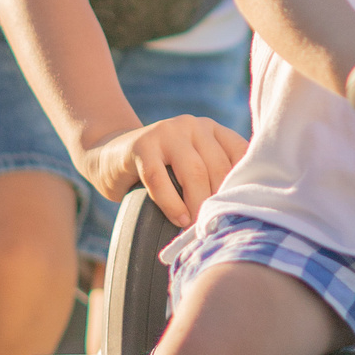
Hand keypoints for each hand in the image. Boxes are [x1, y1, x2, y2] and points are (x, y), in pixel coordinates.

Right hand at [78, 115, 247, 223]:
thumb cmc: (159, 170)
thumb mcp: (191, 166)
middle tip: (217, 228)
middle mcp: (193, 125)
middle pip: (217, 167)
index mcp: (211, 130)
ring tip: (197, 228)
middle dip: (218, 201)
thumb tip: (245, 211)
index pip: (240, 153)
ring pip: (193, 172)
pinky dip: (170, 202)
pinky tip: (177, 219)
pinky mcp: (141, 145)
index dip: (243, 184)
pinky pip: (159, 178)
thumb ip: (215, 176)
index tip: (243, 212)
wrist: (109, 155)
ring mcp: (166, 132)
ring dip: (198, 204)